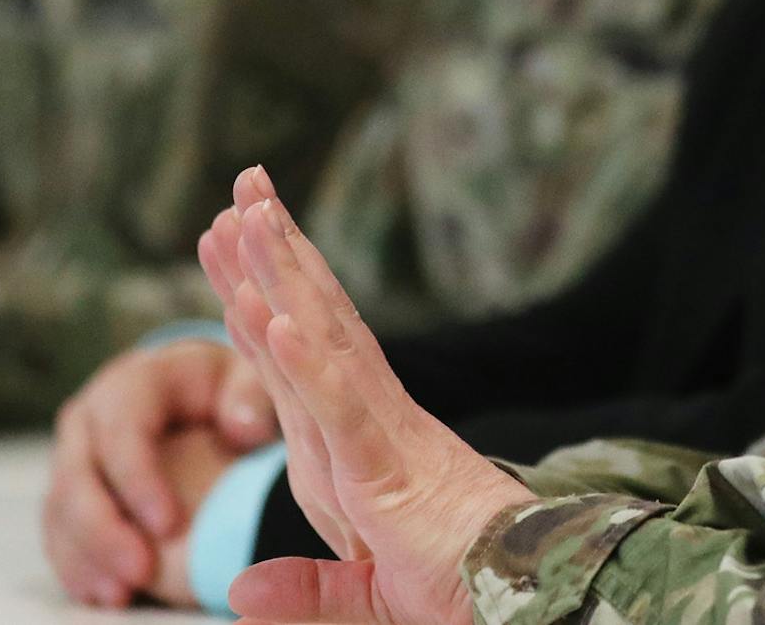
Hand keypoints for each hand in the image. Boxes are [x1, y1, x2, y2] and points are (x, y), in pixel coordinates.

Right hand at [44, 339, 277, 608]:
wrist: (200, 403)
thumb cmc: (233, 395)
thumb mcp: (250, 385)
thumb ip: (252, 398)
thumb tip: (242, 427)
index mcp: (136, 381)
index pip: (123, 426)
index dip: (138, 477)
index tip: (170, 525)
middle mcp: (92, 416)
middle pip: (77, 472)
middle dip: (104, 528)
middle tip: (140, 572)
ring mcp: (74, 456)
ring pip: (60, 509)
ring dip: (86, 556)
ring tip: (120, 596)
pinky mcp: (67, 495)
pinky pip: (58, 534)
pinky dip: (78, 567)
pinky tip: (105, 595)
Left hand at [201, 167, 533, 624]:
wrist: (532, 609)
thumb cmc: (463, 602)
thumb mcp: (367, 606)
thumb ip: (305, 594)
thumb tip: (240, 589)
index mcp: (354, 457)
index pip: (297, 361)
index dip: (263, 296)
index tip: (231, 241)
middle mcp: (365, 431)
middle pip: (311, 325)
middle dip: (272, 254)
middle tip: (244, 181)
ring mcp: (381, 443)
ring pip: (323, 345)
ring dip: (281, 277)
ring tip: (247, 214)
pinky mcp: (390, 474)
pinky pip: (342, 410)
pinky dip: (307, 363)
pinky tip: (275, 317)